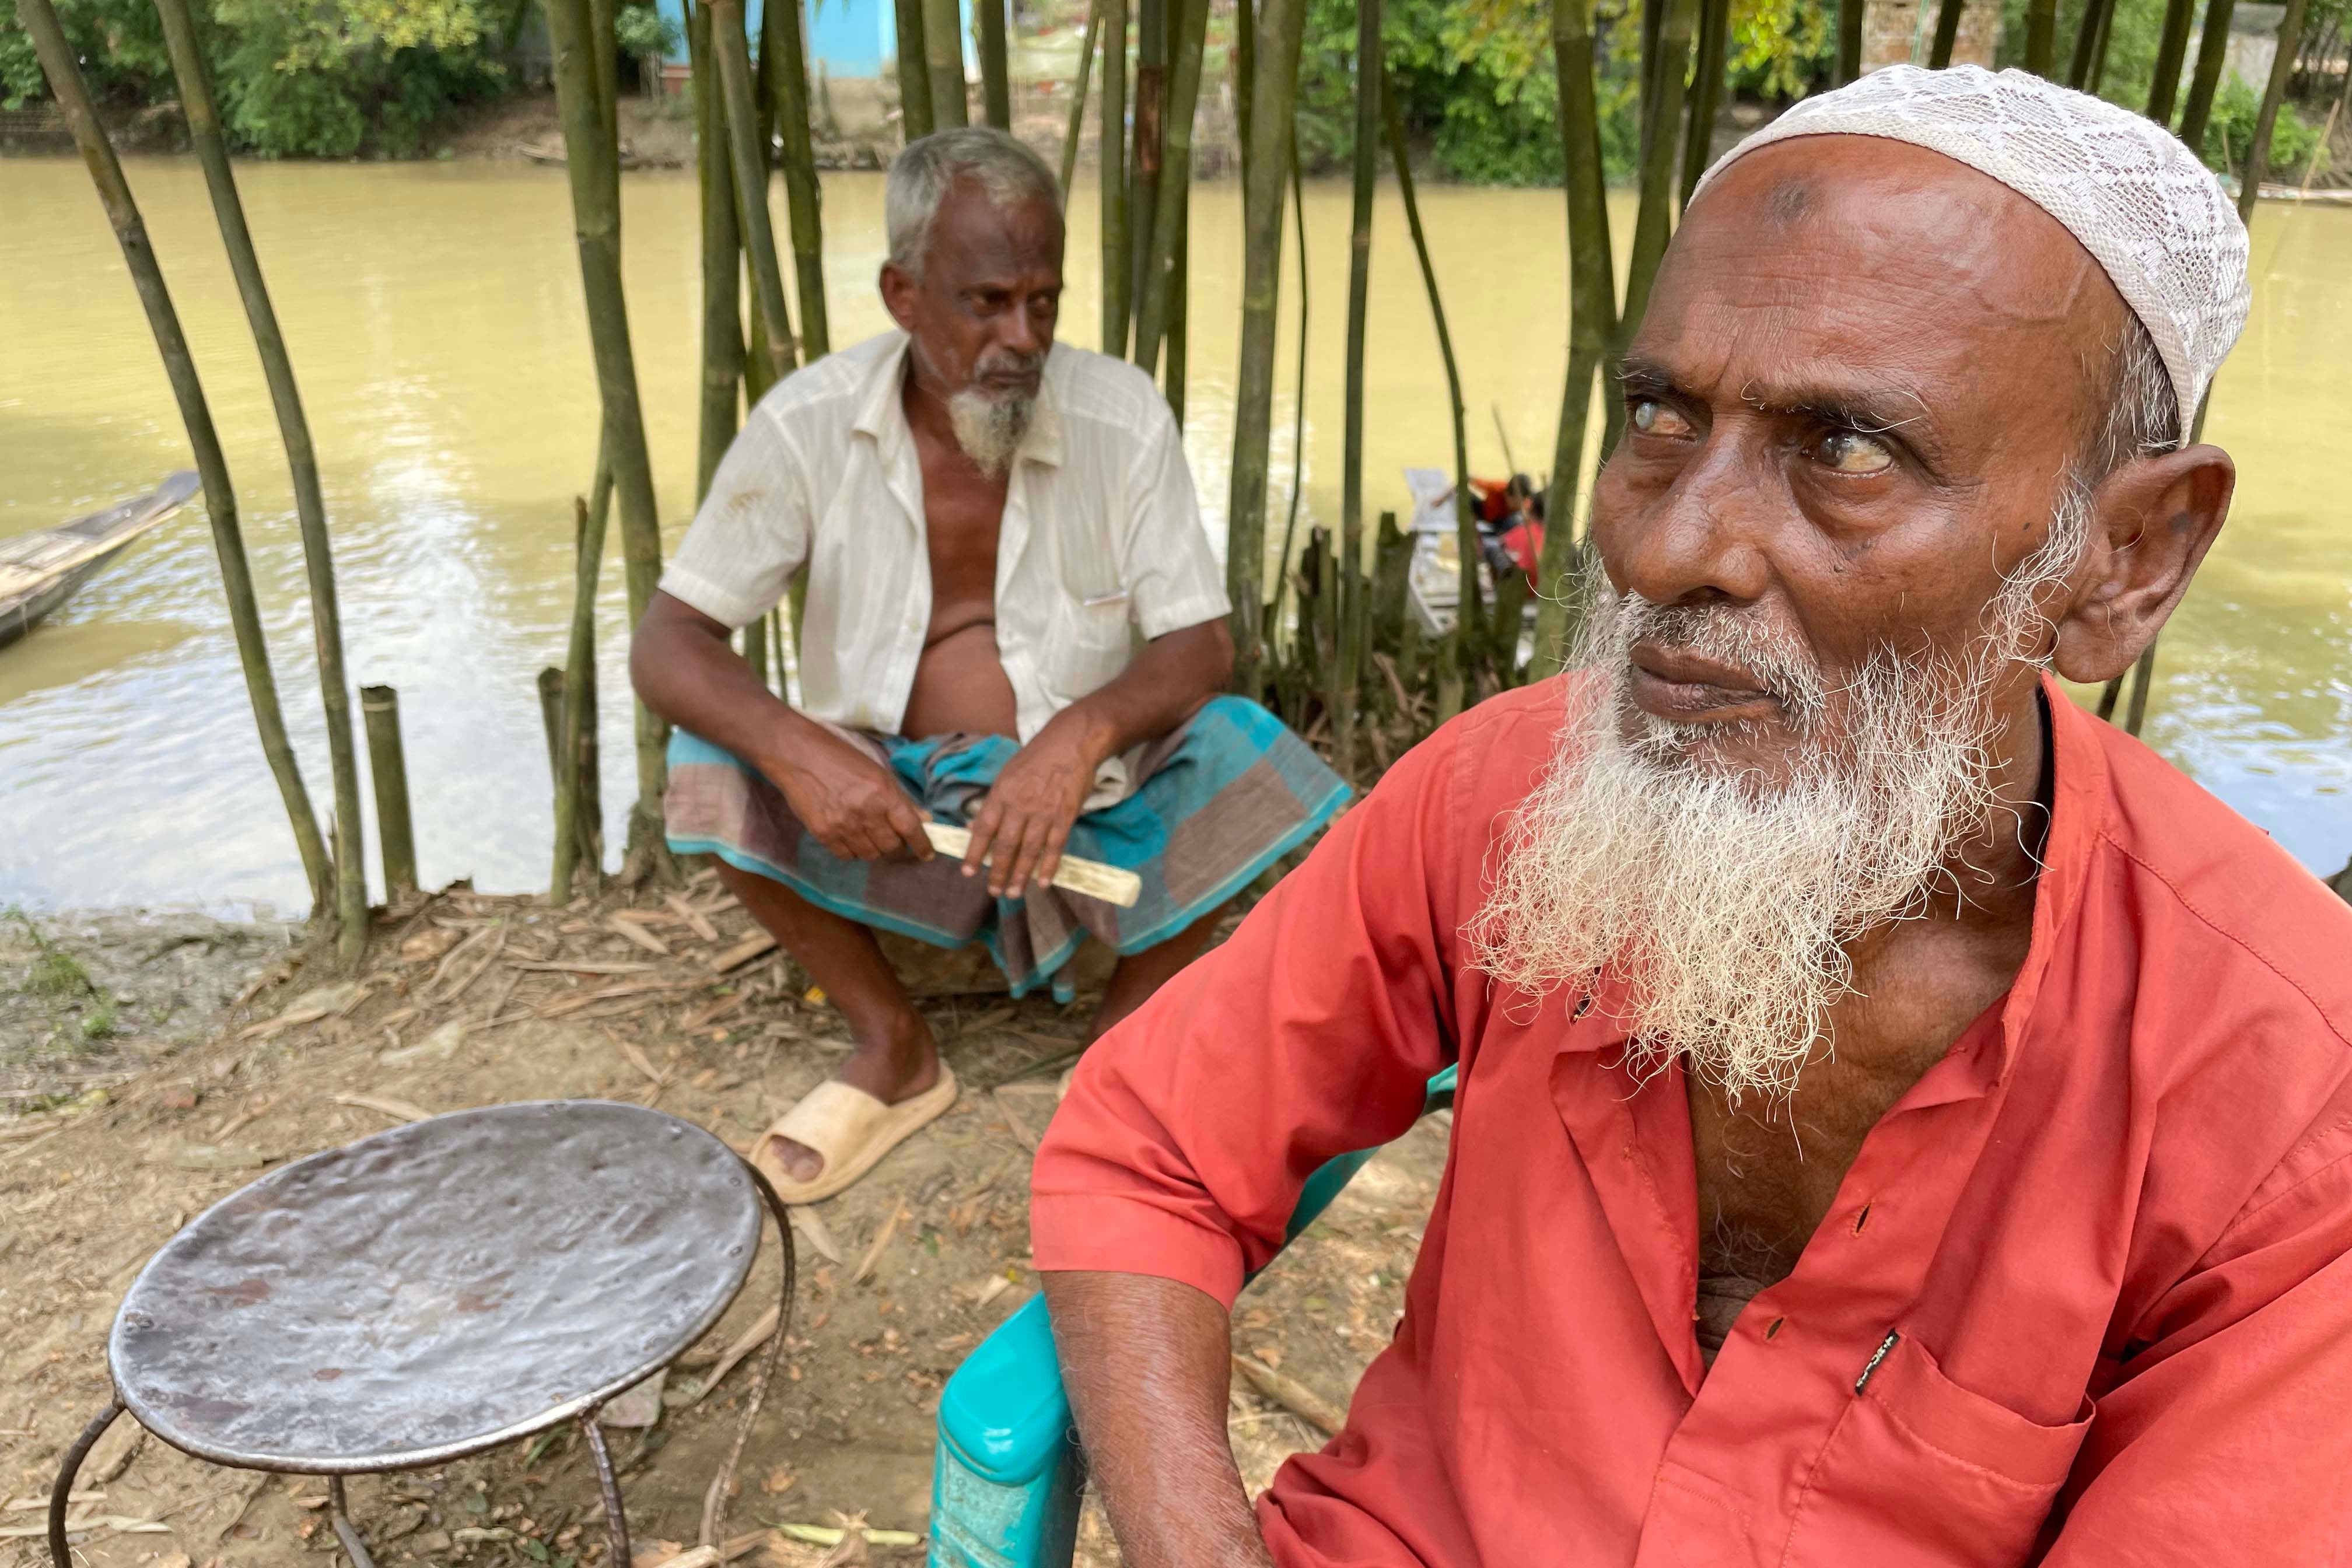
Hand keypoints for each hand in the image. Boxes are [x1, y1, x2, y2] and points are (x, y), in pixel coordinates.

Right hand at [769, 730, 931, 862]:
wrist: (798, 755)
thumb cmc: (840, 757)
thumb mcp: (877, 771)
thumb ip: (899, 798)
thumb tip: (924, 819)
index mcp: (884, 793)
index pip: (910, 828)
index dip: (922, 845)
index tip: (927, 855)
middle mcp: (866, 812)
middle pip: (891, 847)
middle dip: (897, 847)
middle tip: (893, 840)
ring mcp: (844, 825)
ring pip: (870, 855)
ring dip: (875, 850)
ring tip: (871, 837)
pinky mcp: (823, 833)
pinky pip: (846, 856)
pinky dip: (853, 852)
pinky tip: (851, 839)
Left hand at [961, 718, 1102, 896]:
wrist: (1071, 742)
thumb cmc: (1036, 759)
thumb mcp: (1006, 775)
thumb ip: (992, 803)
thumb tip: (974, 827)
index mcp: (1002, 793)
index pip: (984, 828)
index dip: (974, 852)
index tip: (967, 871)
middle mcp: (1020, 805)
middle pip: (1005, 845)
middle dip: (997, 871)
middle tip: (992, 891)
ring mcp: (1044, 812)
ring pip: (1029, 851)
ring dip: (1020, 875)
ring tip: (1013, 892)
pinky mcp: (1065, 817)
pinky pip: (1055, 847)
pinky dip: (1048, 866)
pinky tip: (1042, 882)